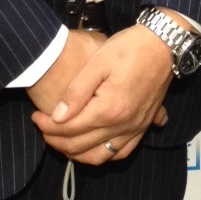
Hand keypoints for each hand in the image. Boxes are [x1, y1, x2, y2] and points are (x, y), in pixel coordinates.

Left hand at [30, 24, 172, 164]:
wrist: (165, 43)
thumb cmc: (130, 47)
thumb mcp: (98, 61)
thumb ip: (76, 92)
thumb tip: (57, 117)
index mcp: (108, 110)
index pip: (69, 129)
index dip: (47, 126)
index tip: (35, 117)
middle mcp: (122, 126)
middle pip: (81, 147)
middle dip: (56, 141)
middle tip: (43, 128)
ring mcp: (135, 128)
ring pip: (101, 156)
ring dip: (77, 154)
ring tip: (63, 141)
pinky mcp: (144, 125)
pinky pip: (122, 152)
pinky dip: (104, 154)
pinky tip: (95, 146)